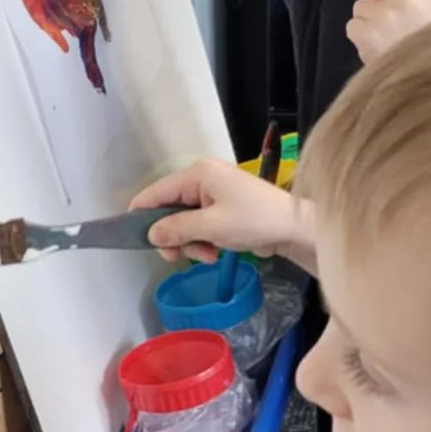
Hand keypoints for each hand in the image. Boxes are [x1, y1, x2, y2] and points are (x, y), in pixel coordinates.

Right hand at [131, 159, 303, 264]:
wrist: (294, 228)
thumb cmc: (254, 221)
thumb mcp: (211, 226)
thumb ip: (176, 229)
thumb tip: (150, 235)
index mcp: (197, 174)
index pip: (155, 193)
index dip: (142, 216)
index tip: (136, 241)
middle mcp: (202, 178)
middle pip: (168, 210)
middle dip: (173, 236)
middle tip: (180, 257)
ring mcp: (213, 193)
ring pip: (183, 222)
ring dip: (190, 243)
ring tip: (208, 255)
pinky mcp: (222, 208)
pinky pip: (199, 225)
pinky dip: (203, 241)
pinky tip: (216, 252)